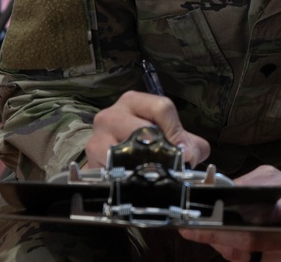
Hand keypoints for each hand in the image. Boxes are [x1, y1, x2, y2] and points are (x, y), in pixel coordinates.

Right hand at [84, 90, 209, 168]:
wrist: (115, 162)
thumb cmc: (146, 144)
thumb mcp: (172, 138)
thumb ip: (190, 144)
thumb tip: (187, 154)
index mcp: (135, 101)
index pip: (161, 108)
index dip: (175, 131)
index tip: (183, 151)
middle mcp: (112, 114)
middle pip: (143, 130)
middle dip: (161, 150)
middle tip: (169, 164)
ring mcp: (98, 137)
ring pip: (126, 151)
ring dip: (143, 165)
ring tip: (152, 172)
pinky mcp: (90, 160)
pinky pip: (113, 170)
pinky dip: (127, 177)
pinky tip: (135, 178)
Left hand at [180, 165, 280, 260]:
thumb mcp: (271, 177)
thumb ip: (245, 184)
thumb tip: (211, 191)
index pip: (254, 215)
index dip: (221, 221)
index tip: (195, 222)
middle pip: (248, 241)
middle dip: (215, 236)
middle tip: (191, 230)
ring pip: (244, 256)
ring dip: (223, 245)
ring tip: (214, 232)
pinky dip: (236, 253)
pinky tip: (233, 242)